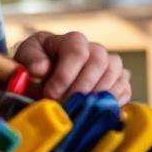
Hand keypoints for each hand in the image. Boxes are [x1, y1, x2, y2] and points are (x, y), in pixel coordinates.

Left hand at [13, 30, 130, 104]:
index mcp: (72, 40)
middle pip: (99, 62)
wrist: (47, 78)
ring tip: (77, 110)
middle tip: (65, 105)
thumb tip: (41, 69)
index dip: (65, 75)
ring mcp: (110, 65)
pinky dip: (111, 103)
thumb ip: (30, 60)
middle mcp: (95, 49)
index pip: (77, 51)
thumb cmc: (37, 65)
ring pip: (115, 74)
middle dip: (81, 88)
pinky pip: (124, 89)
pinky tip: (93, 111)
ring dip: (95, 97)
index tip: (50, 93)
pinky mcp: (119, 82)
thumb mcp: (26, 57)